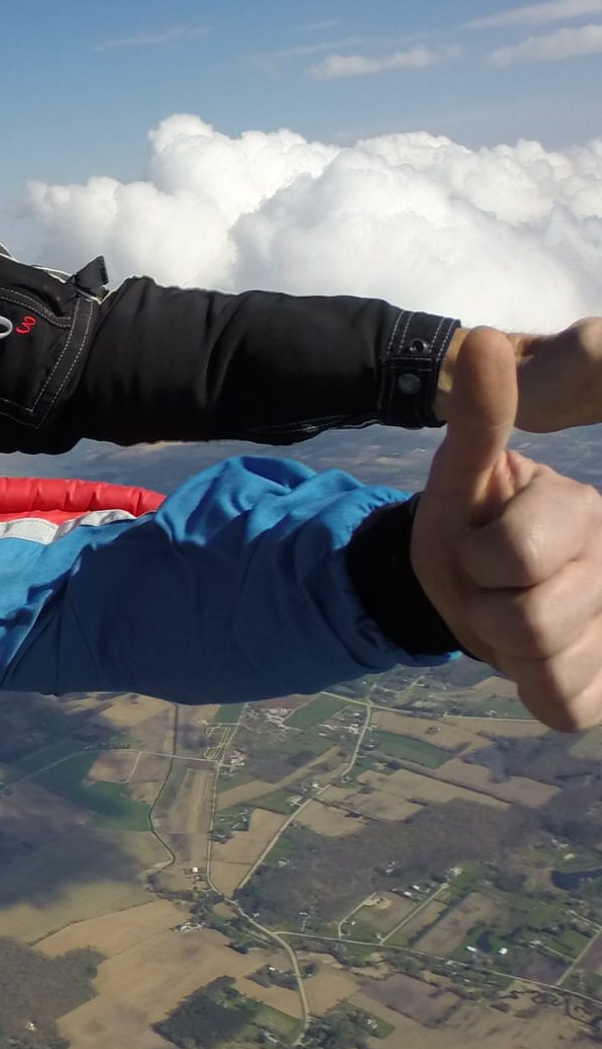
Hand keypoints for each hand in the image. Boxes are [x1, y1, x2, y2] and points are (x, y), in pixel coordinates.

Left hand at [412, 329, 601, 728]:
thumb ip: (482, 418)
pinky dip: (532, 691)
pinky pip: (564, 707)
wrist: (474, 589)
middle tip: (492, 590)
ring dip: (505, 653)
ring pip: (545, 667)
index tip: (488, 548)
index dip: (482, 560)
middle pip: (527, 621)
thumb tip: (485, 341)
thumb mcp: (462, 476)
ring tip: (511, 621)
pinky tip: (536, 661)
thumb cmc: (472, 525)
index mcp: (587, 517)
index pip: (516, 558)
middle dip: (485, 608)